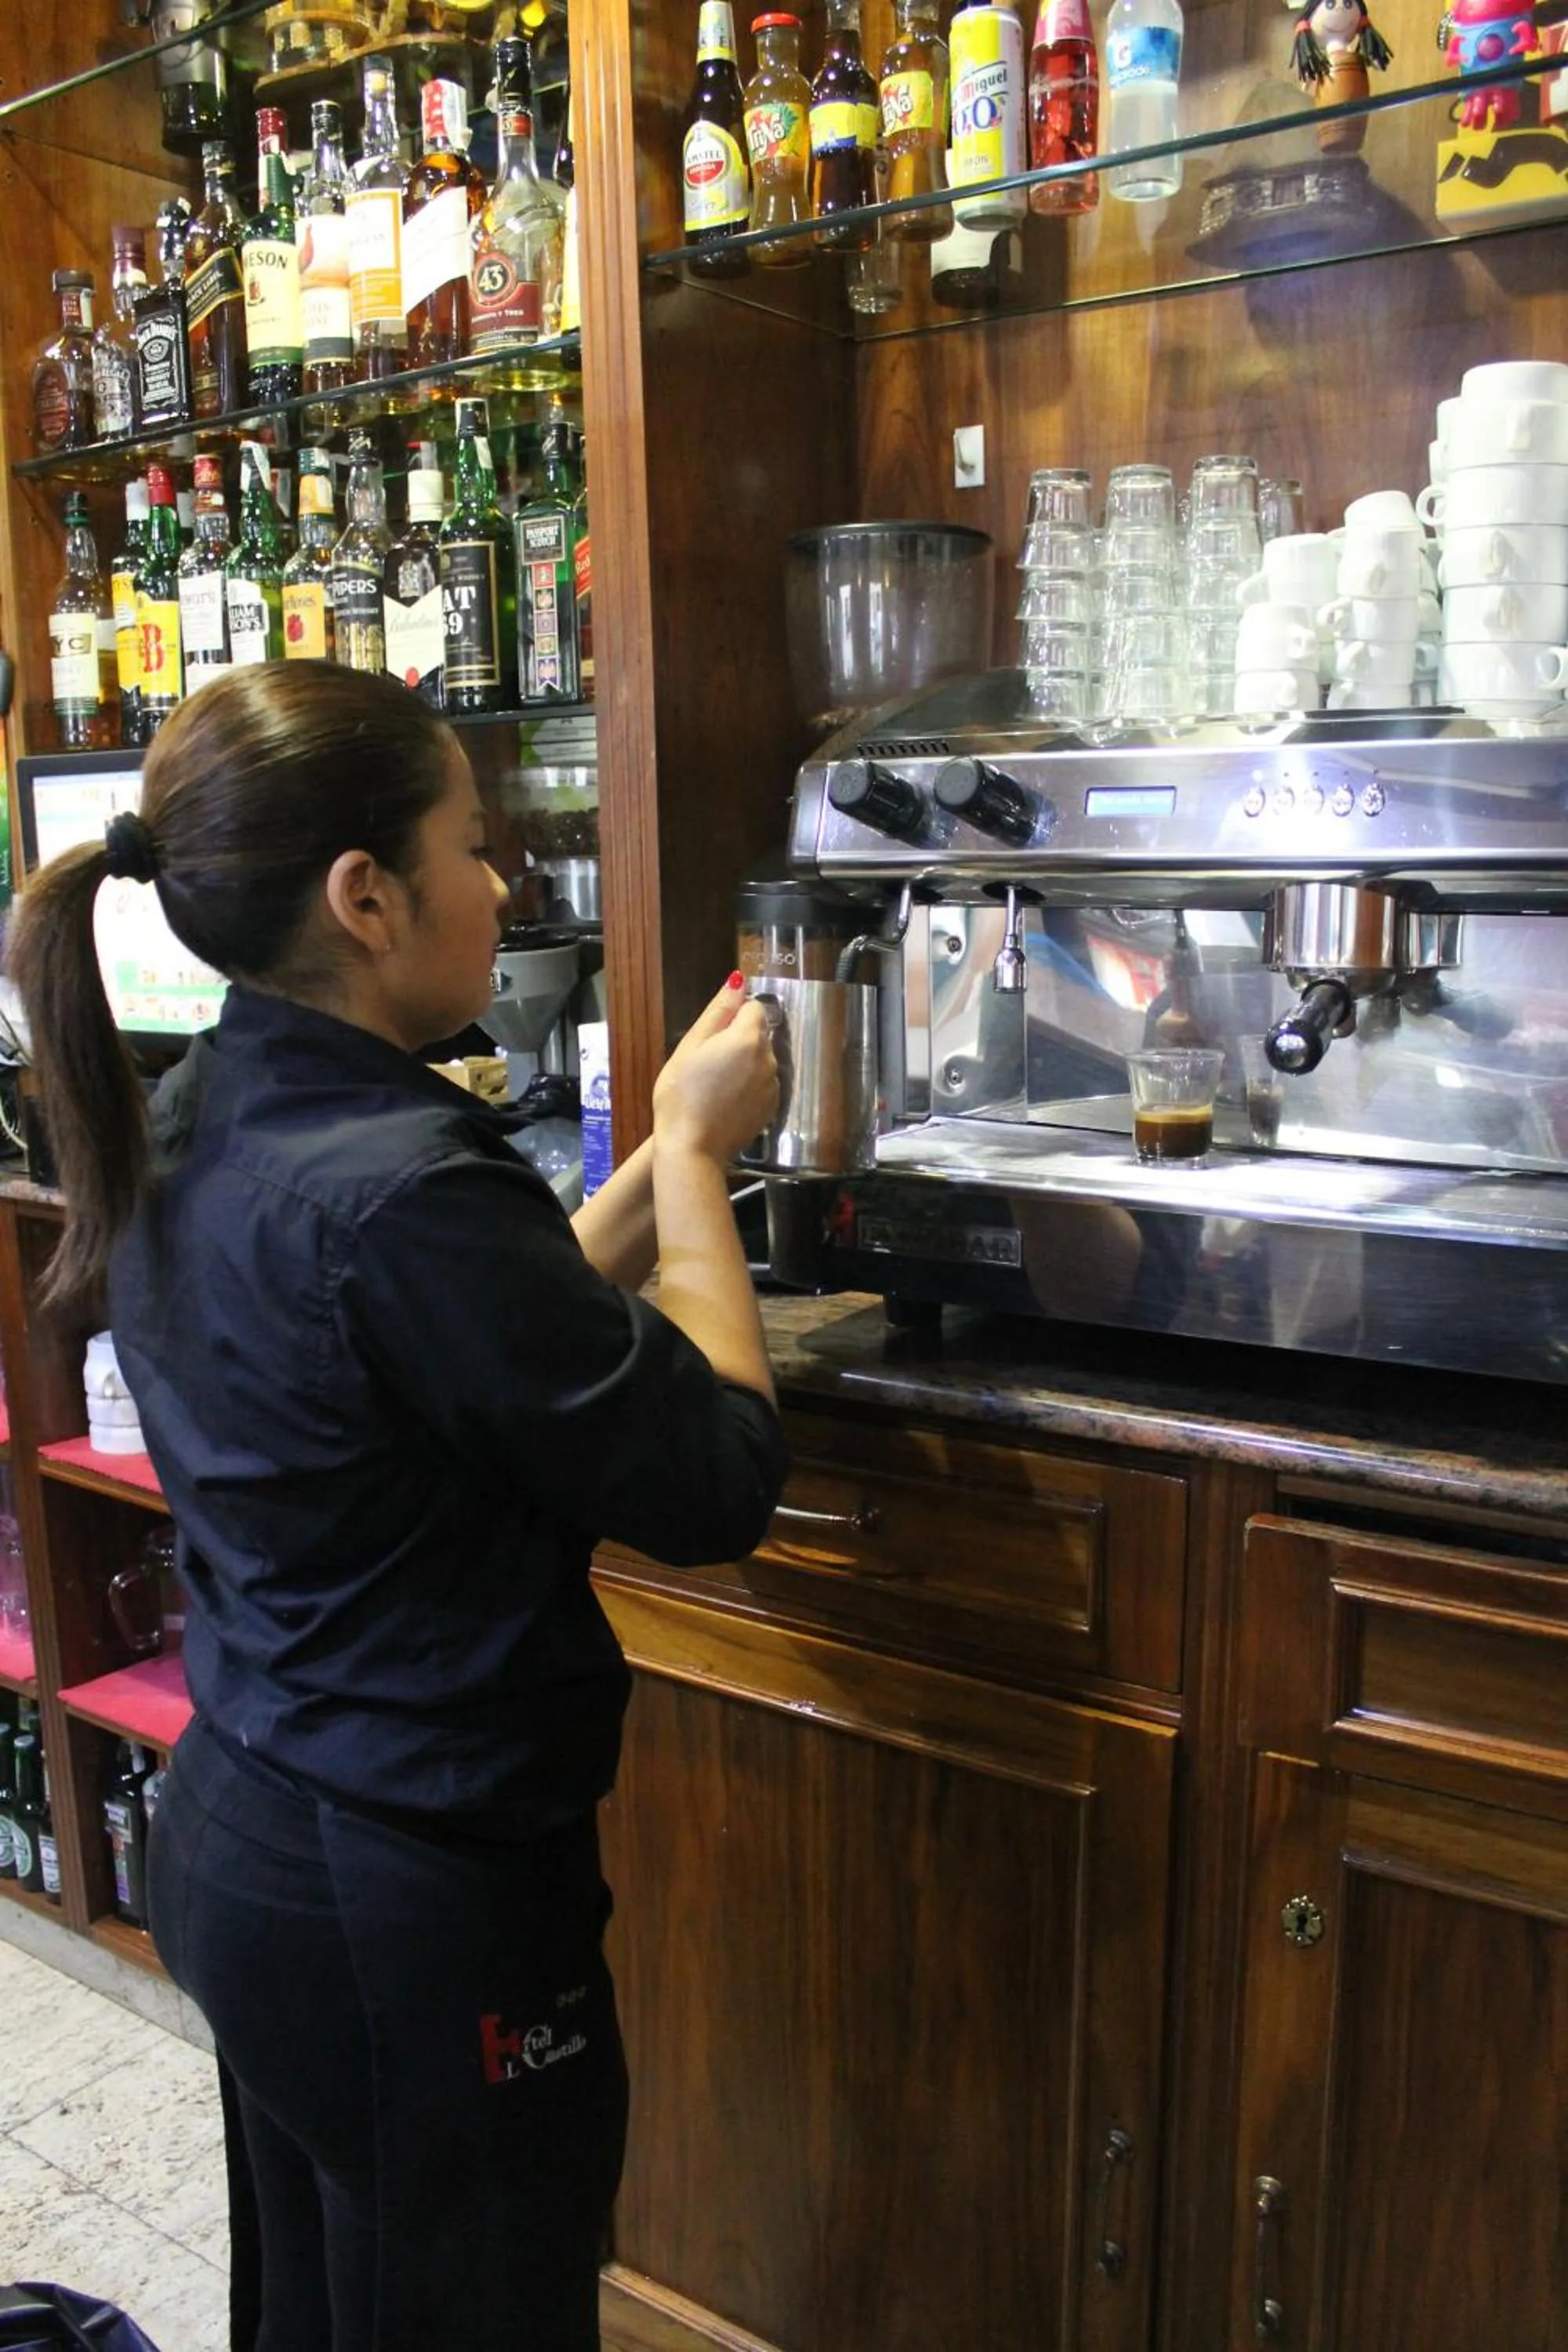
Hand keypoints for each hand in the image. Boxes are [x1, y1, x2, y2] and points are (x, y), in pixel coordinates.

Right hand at [653, 976, 779, 1164]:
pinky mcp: (772, 1108)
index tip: (711, 1037)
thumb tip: (738, 981)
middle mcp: (768, 1059)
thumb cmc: (681, 1095)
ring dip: (744, 1064)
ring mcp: (773, 1086)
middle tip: (707, 1063)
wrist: (692, 1148)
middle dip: (738, 1040)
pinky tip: (726, 1100)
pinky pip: (763, 1084)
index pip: (753, 1008)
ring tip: (715, 1085)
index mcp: (747, 1039)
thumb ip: (718, 1012)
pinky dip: (749, 1086)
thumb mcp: (691, 1046)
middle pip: (759, 1034)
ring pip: (761, 1060)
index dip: (732, 1017)